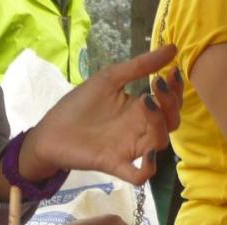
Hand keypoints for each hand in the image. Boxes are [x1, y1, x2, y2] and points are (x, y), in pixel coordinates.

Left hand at [21, 45, 183, 185]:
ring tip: (147, 104)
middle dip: (171, 104)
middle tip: (157, 85)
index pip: (169, 103)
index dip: (175, 89)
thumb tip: (172, 48)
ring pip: (160, 143)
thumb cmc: (79, 105)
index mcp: (139, 109)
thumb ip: (139, 66)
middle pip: (171, 122)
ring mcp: (128, 148)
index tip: (171, 71)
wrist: (50, 131)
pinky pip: (140, 174)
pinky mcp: (114, 163)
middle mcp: (138, 129)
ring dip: (161, 125)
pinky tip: (147, 153)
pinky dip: (148, 167)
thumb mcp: (110, 79)